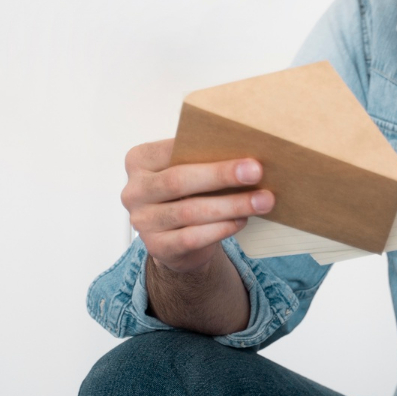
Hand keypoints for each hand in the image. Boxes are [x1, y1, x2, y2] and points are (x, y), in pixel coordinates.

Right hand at [120, 140, 274, 273]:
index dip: (206, 149)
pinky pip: (192, 237)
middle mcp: (134, 191)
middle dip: (221, 175)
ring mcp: (143, 221)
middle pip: (179, 180)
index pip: (172, 150)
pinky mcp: (157, 247)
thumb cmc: (187, 195)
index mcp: (139, 161)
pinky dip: (221, 229)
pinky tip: (242, 221)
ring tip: (262, 200)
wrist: (178, 240)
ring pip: (190, 211)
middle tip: (255, 171)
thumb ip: (202, 159)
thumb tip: (244, 152)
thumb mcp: (189, 171)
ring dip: (231, 205)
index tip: (239, 148)